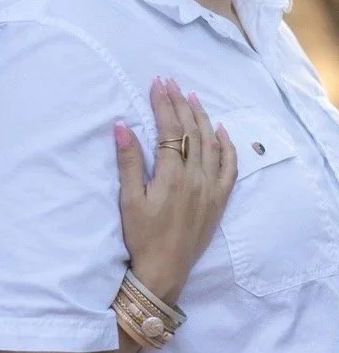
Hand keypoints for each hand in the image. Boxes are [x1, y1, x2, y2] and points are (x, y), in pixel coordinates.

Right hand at [117, 79, 235, 306]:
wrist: (164, 269)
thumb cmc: (140, 237)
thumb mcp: (128, 200)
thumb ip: (129, 162)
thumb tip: (122, 127)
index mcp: (172, 175)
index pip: (170, 129)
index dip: (163, 104)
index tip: (157, 84)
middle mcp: (197, 176)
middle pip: (191, 131)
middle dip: (180, 104)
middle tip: (171, 83)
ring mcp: (212, 186)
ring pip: (211, 142)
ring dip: (201, 117)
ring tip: (192, 98)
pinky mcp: (220, 198)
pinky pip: (230, 164)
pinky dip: (226, 144)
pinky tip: (220, 130)